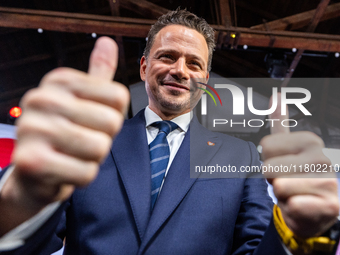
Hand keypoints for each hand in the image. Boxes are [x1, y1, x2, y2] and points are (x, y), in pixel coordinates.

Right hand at [0, 37, 128, 233]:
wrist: (35, 170)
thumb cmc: (68, 131)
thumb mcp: (83, 99)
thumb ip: (98, 73)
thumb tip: (108, 41)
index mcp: (59, 79)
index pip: (120, 96)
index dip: (113, 116)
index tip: (91, 120)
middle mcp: (41, 97)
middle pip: (111, 122)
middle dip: (103, 139)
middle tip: (81, 141)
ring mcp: (32, 129)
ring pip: (99, 149)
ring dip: (92, 159)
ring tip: (72, 154)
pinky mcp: (30, 162)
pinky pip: (86, 173)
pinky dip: (82, 176)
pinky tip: (63, 170)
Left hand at [260, 93, 338, 237]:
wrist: (313, 209)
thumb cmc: (295, 177)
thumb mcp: (287, 148)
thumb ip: (280, 122)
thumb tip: (275, 96)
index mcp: (310, 141)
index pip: (266, 146)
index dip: (268, 159)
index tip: (281, 164)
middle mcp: (322, 158)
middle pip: (269, 167)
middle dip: (273, 178)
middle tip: (287, 181)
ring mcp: (328, 183)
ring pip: (279, 187)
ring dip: (281, 195)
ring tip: (294, 193)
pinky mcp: (329, 206)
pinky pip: (292, 205)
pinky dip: (291, 209)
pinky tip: (302, 206)